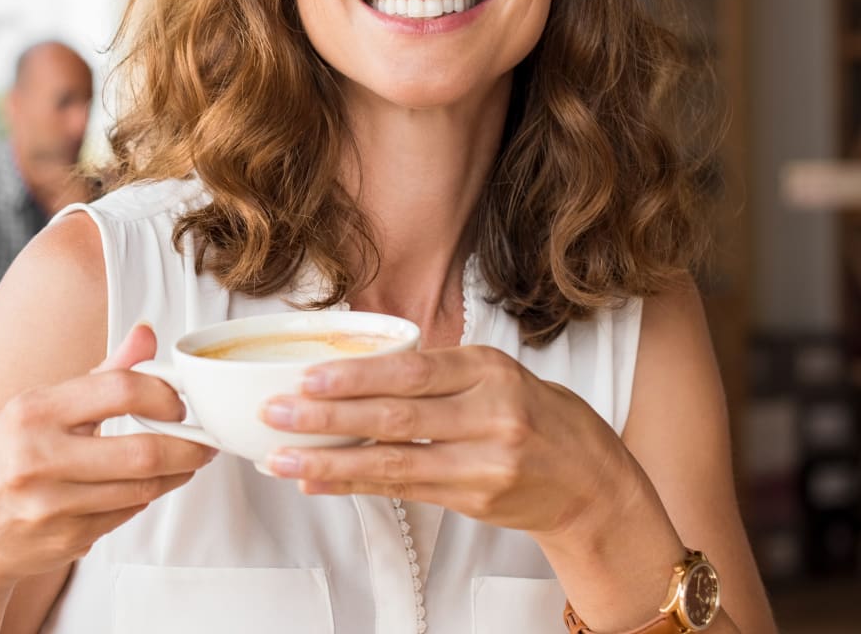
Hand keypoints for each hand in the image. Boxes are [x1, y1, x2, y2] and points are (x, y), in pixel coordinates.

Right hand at [0, 324, 215, 591]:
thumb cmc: (6, 457)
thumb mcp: (41, 405)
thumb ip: (103, 372)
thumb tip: (147, 333)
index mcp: (33, 411)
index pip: (120, 389)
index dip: (164, 394)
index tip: (181, 401)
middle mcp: (37, 459)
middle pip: (142, 451)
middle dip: (188, 445)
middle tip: (205, 439)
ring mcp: (51, 506)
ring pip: (142, 488)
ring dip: (176, 473)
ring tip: (188, 458)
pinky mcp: (64, 541)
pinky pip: (126, 514)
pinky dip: (146, 497)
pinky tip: (149, 484)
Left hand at [260, 345, 631, 535]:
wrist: (592, 481)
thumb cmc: (539, 417)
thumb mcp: (497, 374)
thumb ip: (439, 373)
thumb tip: (358, 374)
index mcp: (489, 370)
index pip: (413, 371)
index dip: (357, 376)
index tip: (309, 377)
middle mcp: (489, 415)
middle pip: (396, 416)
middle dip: (328, 416)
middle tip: (277, 412)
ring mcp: (483, 463)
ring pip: (393, 461)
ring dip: (330, 461)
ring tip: (283, 458)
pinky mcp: (475, 500)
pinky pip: (404, 491)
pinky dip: (356, 485)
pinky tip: (320, 482)